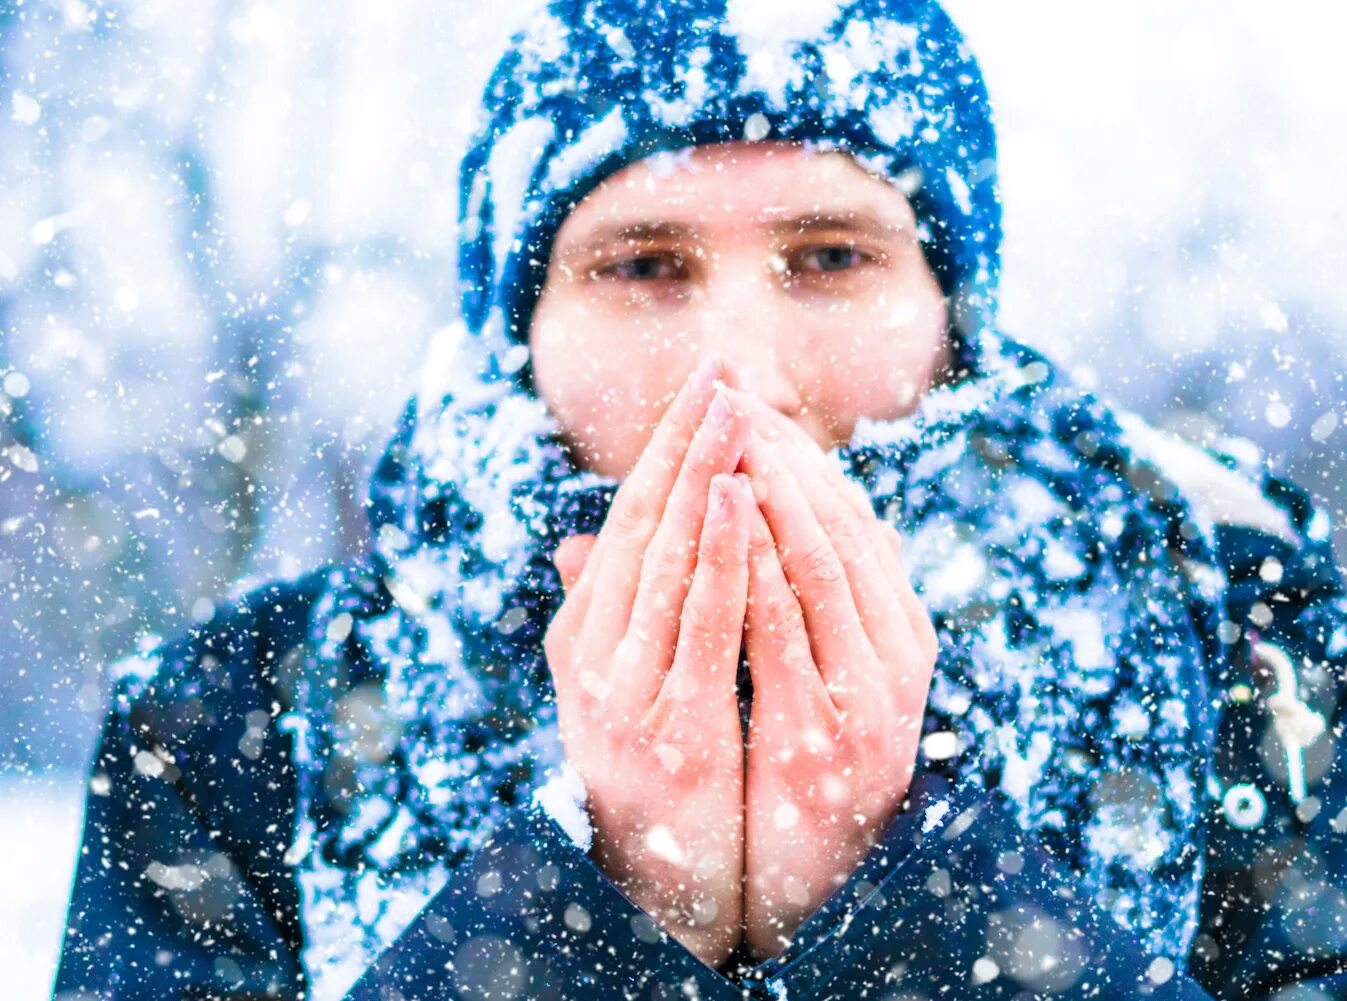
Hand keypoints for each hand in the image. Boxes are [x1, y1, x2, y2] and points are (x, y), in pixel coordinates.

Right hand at [544, 359, 754, 967]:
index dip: (667, 447)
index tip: (705, 384)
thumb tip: (584, 536)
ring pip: (668, 557)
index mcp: (585, 627)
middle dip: (683, 443)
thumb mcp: (622, 673)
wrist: (650, 870)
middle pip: (643, 523)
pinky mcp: (671, 718)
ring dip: (700, 477)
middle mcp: (593, 647)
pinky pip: (701, 619)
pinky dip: (720, 551)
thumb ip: (612, 603)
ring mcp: (626, 684)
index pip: (632, 517)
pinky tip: (739, 496)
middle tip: (718, 370)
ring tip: (730, 412)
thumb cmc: (645, 758)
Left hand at [731, 394, 938, 959]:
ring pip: (822, 567)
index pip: (853, 521)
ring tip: (733, 436)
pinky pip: (786, 633)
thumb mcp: (819, 677)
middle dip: (786, 456)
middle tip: (736, 397)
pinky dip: (758, 570)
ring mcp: (867, 696)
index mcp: (899, 634)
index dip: (802, 457)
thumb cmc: (810, 767)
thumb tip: (788, 517)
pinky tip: (727, 525)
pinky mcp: (824, 734)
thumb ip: (803, 602)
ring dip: (776, 496)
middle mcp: (896, 655)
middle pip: (841, 528)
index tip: (753, 405)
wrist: (820, 880)